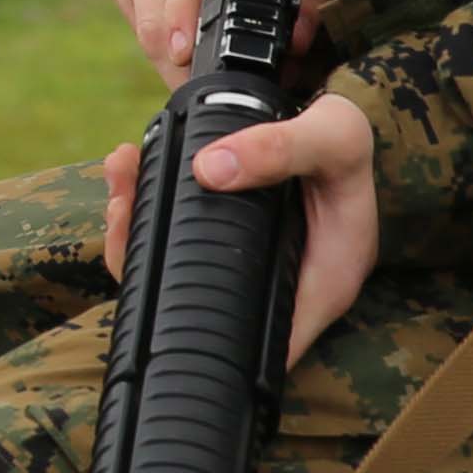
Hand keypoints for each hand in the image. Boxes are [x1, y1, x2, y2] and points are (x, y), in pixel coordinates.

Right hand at [111, 0, 349, 87]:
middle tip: (204, 85)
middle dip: (174, 55)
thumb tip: (296, 38)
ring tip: (203, 71)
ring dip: (166, 52)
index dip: (180, 16)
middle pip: (150, 4)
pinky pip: (133, 17)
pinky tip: (188, 45)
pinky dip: (157, 40)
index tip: (185, 54)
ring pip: (139, 17)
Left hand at [115, 89, 377, 356]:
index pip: (263, 347)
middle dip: (151, 268)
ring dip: (140, 233)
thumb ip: (280, 150)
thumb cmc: (350, 141)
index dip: (209, 343)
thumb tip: (210, 171)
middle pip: (207, 309)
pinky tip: (132, 179)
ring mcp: (258, 267)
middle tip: (124, 213)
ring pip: (183, 272)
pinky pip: (183, 242)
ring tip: (122, 187)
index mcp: (323, 283)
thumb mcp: (333, 136)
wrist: (343, 125)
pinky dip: (150, 212)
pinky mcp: (235, 243)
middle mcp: (287, 286)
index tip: (155, 301)